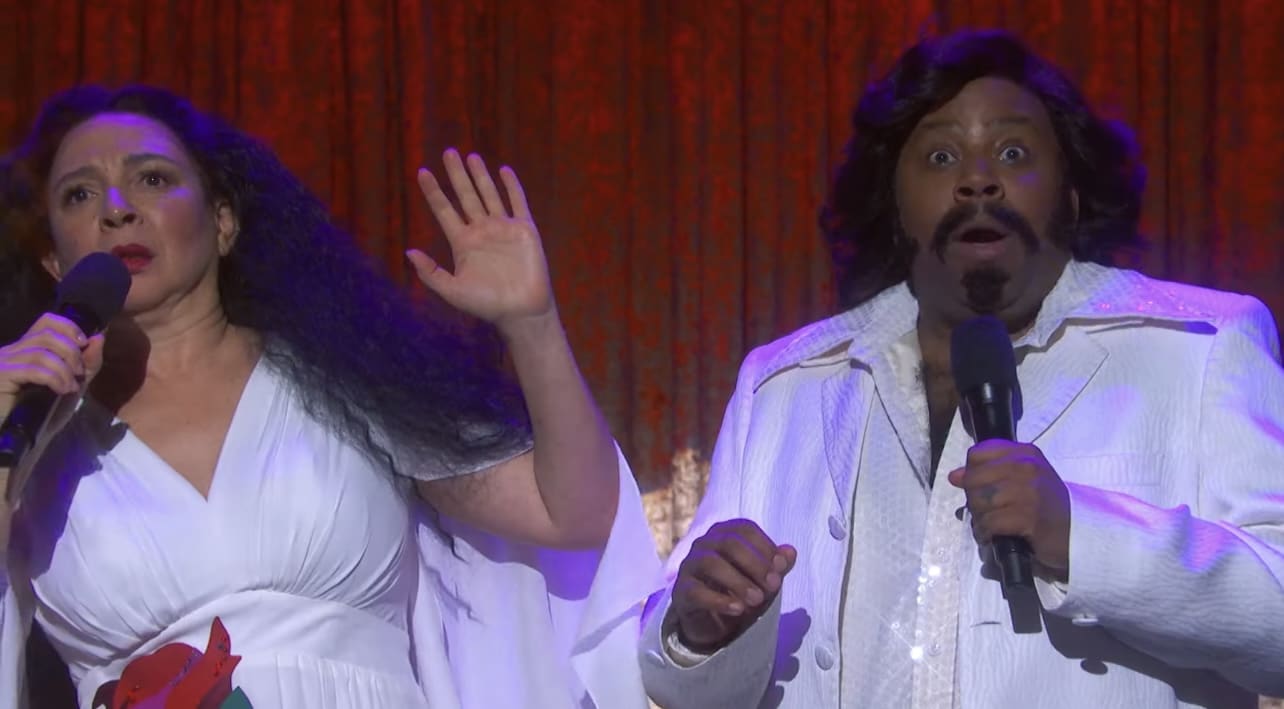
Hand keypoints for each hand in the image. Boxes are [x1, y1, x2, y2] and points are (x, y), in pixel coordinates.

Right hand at [0, 313, 104, 420]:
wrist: (20, 441)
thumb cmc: (43, 415)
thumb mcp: (72, 385)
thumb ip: (87, 364)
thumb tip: (100, 336)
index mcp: (28, 349)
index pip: (46, 321)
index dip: (69, 327)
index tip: (85, 344)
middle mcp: (13, 351)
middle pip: (46, 333)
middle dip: (72, 351)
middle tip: (80, 373)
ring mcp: (4, 363)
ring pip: (41, 351)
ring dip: (65, 368)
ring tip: (71, 387)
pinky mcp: (1, 377)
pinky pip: (32, 369)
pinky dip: (54, 378)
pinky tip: (62, 391)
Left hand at [407, 149, 554, 333]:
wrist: (521, 311)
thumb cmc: (487, 304)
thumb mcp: (452, 291)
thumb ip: (431, 272)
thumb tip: (408, 251)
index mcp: (462, 243)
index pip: (444, 210)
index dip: (433, 192)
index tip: (422, 172)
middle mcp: (481, 231)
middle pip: (465, 196)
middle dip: (456, 175)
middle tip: (448, 152)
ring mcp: (503, 228)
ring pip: (489, 195)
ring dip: (480, 175)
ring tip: (471, 156)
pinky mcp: (524, 230)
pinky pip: (517, 202)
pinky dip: (511, 186)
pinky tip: (503, 171)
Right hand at [671, 519, 796, 650]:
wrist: (712, 622)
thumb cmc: (740, 591)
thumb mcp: (763, 580)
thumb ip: (776, 566)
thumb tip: (790, 552)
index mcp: (724, 534)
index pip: (744, 529)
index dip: (765, 546)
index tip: (781, 567)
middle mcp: (704, 544)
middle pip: (728, 543)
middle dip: (755, 564)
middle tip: (774, 585)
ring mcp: (689, 566)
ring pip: (710, 563)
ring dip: (738, 581)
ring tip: (758, 600)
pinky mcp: (681, 591)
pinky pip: (696, 591)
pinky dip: (719, 600)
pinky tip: (738, 609)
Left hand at [947, 440, 1071, 578]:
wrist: (1079, 532)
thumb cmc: (1047, 507)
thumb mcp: (1023, 480)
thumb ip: (990, 473)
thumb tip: (954, 475)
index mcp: (1025, 453)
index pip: (977, 453)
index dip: (971, 473)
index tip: (981, 488)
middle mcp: (1027, 467)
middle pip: (974, 479)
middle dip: (973, 500)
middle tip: (986, 513)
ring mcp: (1029, 491)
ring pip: (979, 501)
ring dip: (979, 519)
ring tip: (990, 526)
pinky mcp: (1028, 517)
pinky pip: (990, 522)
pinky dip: (985, 533)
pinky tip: (992, 537)